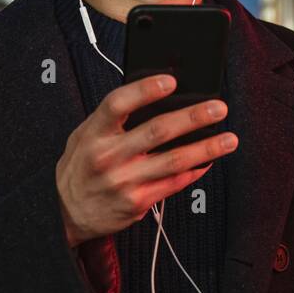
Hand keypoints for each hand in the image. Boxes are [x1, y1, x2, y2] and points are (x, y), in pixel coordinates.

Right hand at [55, 74, 237, 246]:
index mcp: (93, 133)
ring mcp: (124, 181)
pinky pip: (173, 184)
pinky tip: (209, 161)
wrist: (64, 212)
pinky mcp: (137, 202)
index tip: (171, 81)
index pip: (118, 104)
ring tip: (229, 139)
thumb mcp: (85, 135)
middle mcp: (108, 156)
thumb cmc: (81, 166)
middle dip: (192, 118)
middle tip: (218, 108)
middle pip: (156, 132)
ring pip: (173, 161)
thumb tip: (157, 98)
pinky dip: (195, 171)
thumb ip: (113, 119)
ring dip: (206, 149)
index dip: (145, 90)